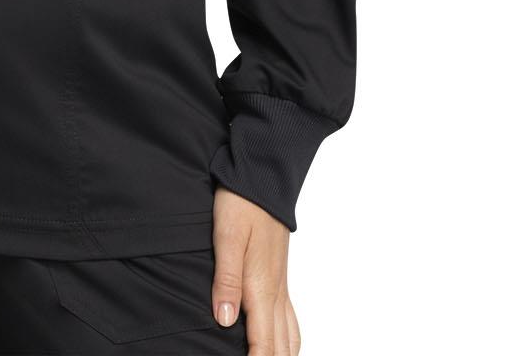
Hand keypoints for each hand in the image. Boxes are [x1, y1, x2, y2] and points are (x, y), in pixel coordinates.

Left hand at [211, 186, 300, 353]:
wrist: (263, 178)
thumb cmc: (241, 203)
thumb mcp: (227, 236)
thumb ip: (226, 279)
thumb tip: (225, 321)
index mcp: (261, 287)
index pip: (264, 344)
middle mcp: (275, 292)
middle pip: (280, 347)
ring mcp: (280, 285)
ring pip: (290, 337)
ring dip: (281, 355)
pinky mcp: (279, 276)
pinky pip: (291, 319)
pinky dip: (288, 341)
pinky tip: (280, 343)